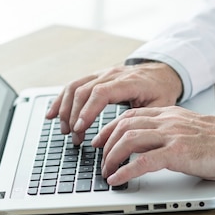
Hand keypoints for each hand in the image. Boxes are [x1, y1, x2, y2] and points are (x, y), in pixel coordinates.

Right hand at [45, 62, 182, 144]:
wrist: (162, 71)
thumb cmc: (162, 90)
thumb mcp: (162, 106)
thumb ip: (145, 121)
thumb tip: (132, 144)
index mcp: (129, 81)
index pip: (101, 93)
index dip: (88, 110)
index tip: (80, 128)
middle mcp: (112, 74)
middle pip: (84, 91)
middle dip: (74, 116)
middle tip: (75, 138)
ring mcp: (102, 73)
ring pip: (75, 86)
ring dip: (65, 109)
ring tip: (64, 130)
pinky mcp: (96, 76)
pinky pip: (74, 85)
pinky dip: (61, 99)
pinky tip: (52, 113)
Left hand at [91, 106, 214, 185]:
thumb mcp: (189, 127)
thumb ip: (170, 129)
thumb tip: (151, 143)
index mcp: (169, 113)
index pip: (130, 115)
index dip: (110, 128)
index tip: (101, 140)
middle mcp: (167, 120)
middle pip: (124, 126)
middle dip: (106, 143)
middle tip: (99, 159)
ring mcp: (172, 135)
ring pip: (129, 140)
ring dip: (112, 157)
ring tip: (106, 171)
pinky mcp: (178, 153)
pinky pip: (143, 161)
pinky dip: (126, 171)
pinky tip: (118, 179)